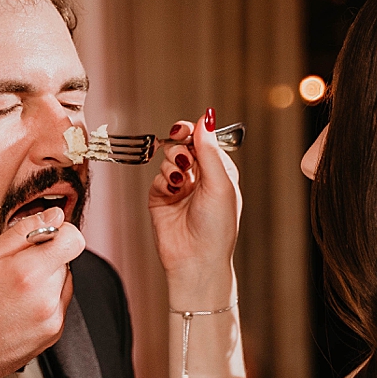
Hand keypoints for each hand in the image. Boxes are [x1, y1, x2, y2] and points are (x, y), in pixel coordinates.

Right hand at [0, 206, 84, 377]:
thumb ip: (22, 232)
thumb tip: (53, 216)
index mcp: (28, 273)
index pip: (73, 239)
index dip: (59, 233)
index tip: (44, 237)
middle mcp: (46, 298)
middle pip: (65, 260)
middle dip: (44, 259)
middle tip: (13, 270)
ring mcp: (52, 319)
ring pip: (63, 283)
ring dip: (45, 281)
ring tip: (13, 291)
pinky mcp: (53, 334)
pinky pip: (58, 305)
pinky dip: (43, 301)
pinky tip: (16, 307)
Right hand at [149, 111, 241, 307]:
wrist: (196, 259)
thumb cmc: (217, 227)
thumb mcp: (219, 183)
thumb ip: (209, 150)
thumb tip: (206, 118)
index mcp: (220, 171)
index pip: (205, 141)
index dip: (194, 132)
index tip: (184, 130)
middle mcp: (199, 177)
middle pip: (184, 145)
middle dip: (180, 147)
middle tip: (181, 153)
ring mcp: (179, 187)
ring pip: (168, 159)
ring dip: (172, 166)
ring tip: (180, 181)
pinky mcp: (161, 198)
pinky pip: (157, 177)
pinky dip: (163, 180)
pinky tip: (172, 191)